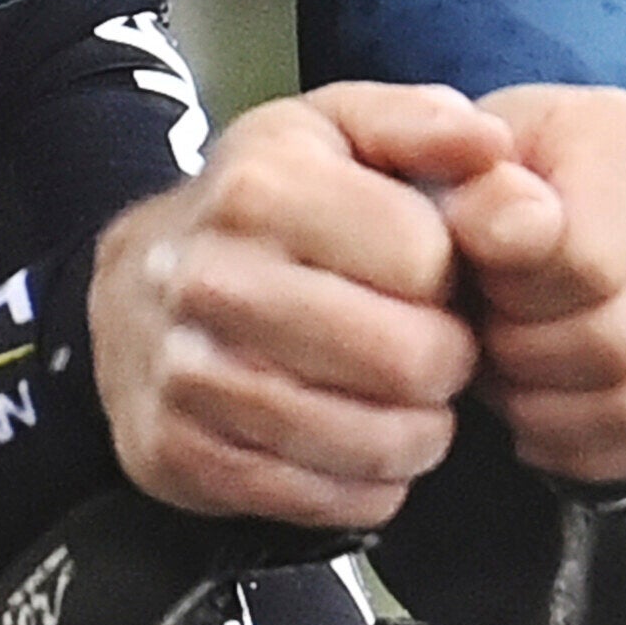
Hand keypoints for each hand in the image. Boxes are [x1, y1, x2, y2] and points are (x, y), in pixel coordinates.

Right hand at [91, 85, 501, 526]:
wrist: (137, 288)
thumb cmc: (268, 207)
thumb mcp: (339, 131)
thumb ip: (424, 125)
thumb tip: (488, 145)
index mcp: (259, 188)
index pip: (425, 259)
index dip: (450, 273)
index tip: (428, 273)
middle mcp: (211, 280)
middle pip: (406, 360)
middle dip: (446, 362)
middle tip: (431, 349)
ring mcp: (186, 375)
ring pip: (371, 442)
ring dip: (417, 432)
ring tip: (407, 400)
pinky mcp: (177, 454)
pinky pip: (323, 500)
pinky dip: (365, 485)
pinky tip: (359, 444)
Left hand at [421, 84, 625, 485]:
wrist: (527, 219)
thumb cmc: (477, 196)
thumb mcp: (445, 173)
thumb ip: (469, 190)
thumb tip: (518, 226)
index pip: (591, 262)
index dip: (513, 295)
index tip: (474, 277)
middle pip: (619, 341)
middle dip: (527, 359)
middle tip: (483, 338)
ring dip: (550, 410)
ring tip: (507, 372)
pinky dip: (586, 444)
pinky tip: (542, 408)